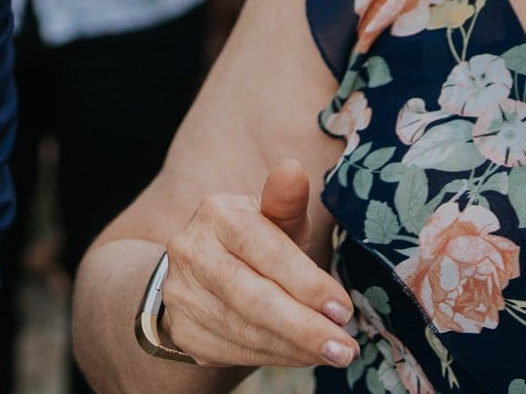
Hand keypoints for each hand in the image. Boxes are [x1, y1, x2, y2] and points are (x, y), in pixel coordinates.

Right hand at [155, 162, 354, 369]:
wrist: (204, 271)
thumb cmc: (256, 242)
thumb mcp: (275, 219)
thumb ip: (287, 201)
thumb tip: (293, 170)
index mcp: (216, 213)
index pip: (265, 250)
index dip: (307, 283)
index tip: (343, 310)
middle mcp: (190, 250)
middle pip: (252, 297)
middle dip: (304, 327)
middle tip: (344, 348)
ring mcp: (181, 293)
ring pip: (244, 330)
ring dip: (294, 347)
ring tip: (331, 352)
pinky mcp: (182, 330)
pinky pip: (232, 352)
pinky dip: (273, 357)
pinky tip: (300, 355)